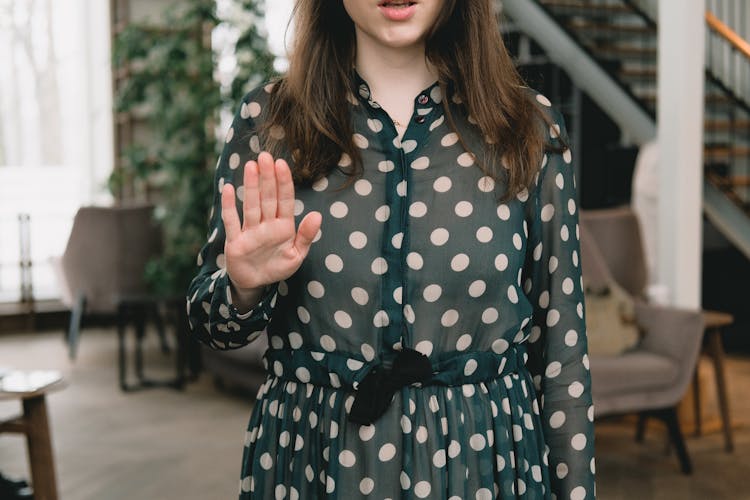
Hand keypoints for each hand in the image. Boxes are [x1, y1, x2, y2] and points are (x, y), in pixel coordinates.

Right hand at [221, 151, 321, 295]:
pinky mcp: (235, 241)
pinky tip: (228, 188)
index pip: (285, 200)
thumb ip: (306, 236)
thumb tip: (317, 215)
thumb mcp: (297, 255)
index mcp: (284, 226)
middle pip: (267, 198)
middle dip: (267, 178)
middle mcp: (266, 225)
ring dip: (251, 186)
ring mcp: (250, 231)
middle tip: (265, 156)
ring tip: (251, 166)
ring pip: (251, 205)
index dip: (284, 183)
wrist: (255, 283)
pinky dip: (229, 206)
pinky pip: (231, 221)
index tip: (282, 164)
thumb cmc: (277, 266)